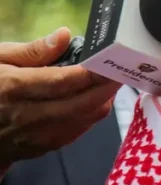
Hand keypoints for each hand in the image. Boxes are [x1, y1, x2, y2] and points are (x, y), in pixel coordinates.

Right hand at [0, 28, 119, 168]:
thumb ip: (32, 51)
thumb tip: (64, 35)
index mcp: (13, 88)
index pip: (63, 82)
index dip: (93, 72)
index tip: (114, 59)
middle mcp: (26, 116)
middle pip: (82, 104)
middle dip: (108, 87)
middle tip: (123, 70)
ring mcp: (34, 136)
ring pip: (84, 120)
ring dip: (102, 100)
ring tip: (108, 81)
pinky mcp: (40, 148)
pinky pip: (76, 132)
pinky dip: (90, 114)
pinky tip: (92, 99)